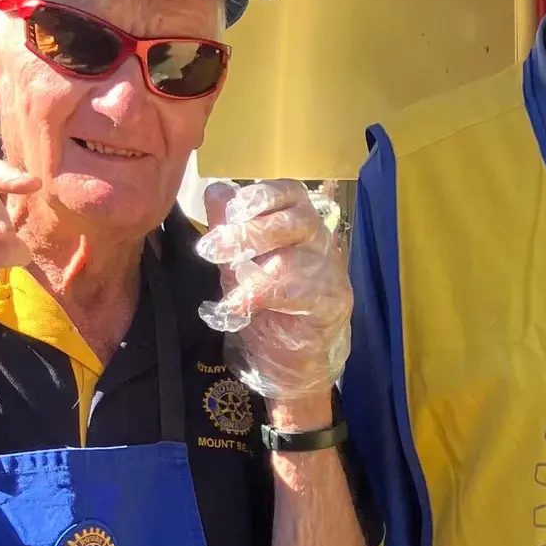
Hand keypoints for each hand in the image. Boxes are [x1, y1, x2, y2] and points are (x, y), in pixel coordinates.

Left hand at [196, 180, 350, 401]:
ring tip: (229, 282)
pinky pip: (305, 294)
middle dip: (251, 231)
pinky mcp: (333, 304)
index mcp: (295, 222)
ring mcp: (329, 272)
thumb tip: (216, 189)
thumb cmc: (267, 302)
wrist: (290, 356)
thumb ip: (227, 227)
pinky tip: (242, 306)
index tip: (231, 210)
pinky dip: (268, 298)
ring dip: (260, 266)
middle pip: (297, 219)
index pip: (288, 193)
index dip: (260, 196)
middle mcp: (318, 240)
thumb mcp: (238, 262)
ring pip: (303, 256)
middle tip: (212, 248)